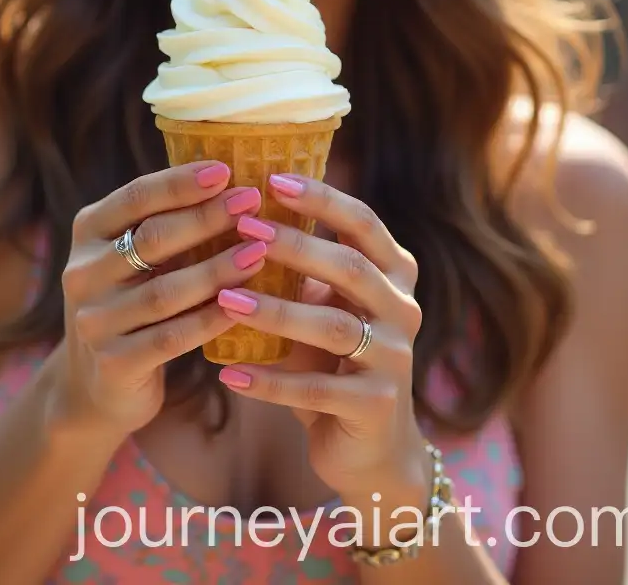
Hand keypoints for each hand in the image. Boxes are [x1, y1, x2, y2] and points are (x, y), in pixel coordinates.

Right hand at [51, 160, 267, 439]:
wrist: (97, 384)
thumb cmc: (133, 301)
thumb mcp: (134, 256)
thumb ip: (166, 221)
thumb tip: (232, 178)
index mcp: (88, 231)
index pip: (135, 197)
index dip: (181, 182)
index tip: (226, 171)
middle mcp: (84, 272)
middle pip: (152, 238)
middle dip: (206, 217)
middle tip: (251, 202)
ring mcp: (94, 320)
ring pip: (165, 291)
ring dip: (216, 269)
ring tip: (259, 252)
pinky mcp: (113, 363)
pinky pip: (171, 338)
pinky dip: (209, 319)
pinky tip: (243, 305)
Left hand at [216, 175, 428, 506]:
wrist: (372, 449)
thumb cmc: (334, 361)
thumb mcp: (324, 306)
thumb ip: (300, 268)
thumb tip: (239, 210)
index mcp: (394, 273)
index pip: (362, 223)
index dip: (321, 198)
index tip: (272, 179)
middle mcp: (402, 309)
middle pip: (350, 267)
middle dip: (295, 245)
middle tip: (243, 228)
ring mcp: (395, 359)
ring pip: (333, 327)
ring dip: (275, 311)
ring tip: (225, 298)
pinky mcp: (376, 406)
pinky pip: (316, 390)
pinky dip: (270, 381)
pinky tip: (228, 373)